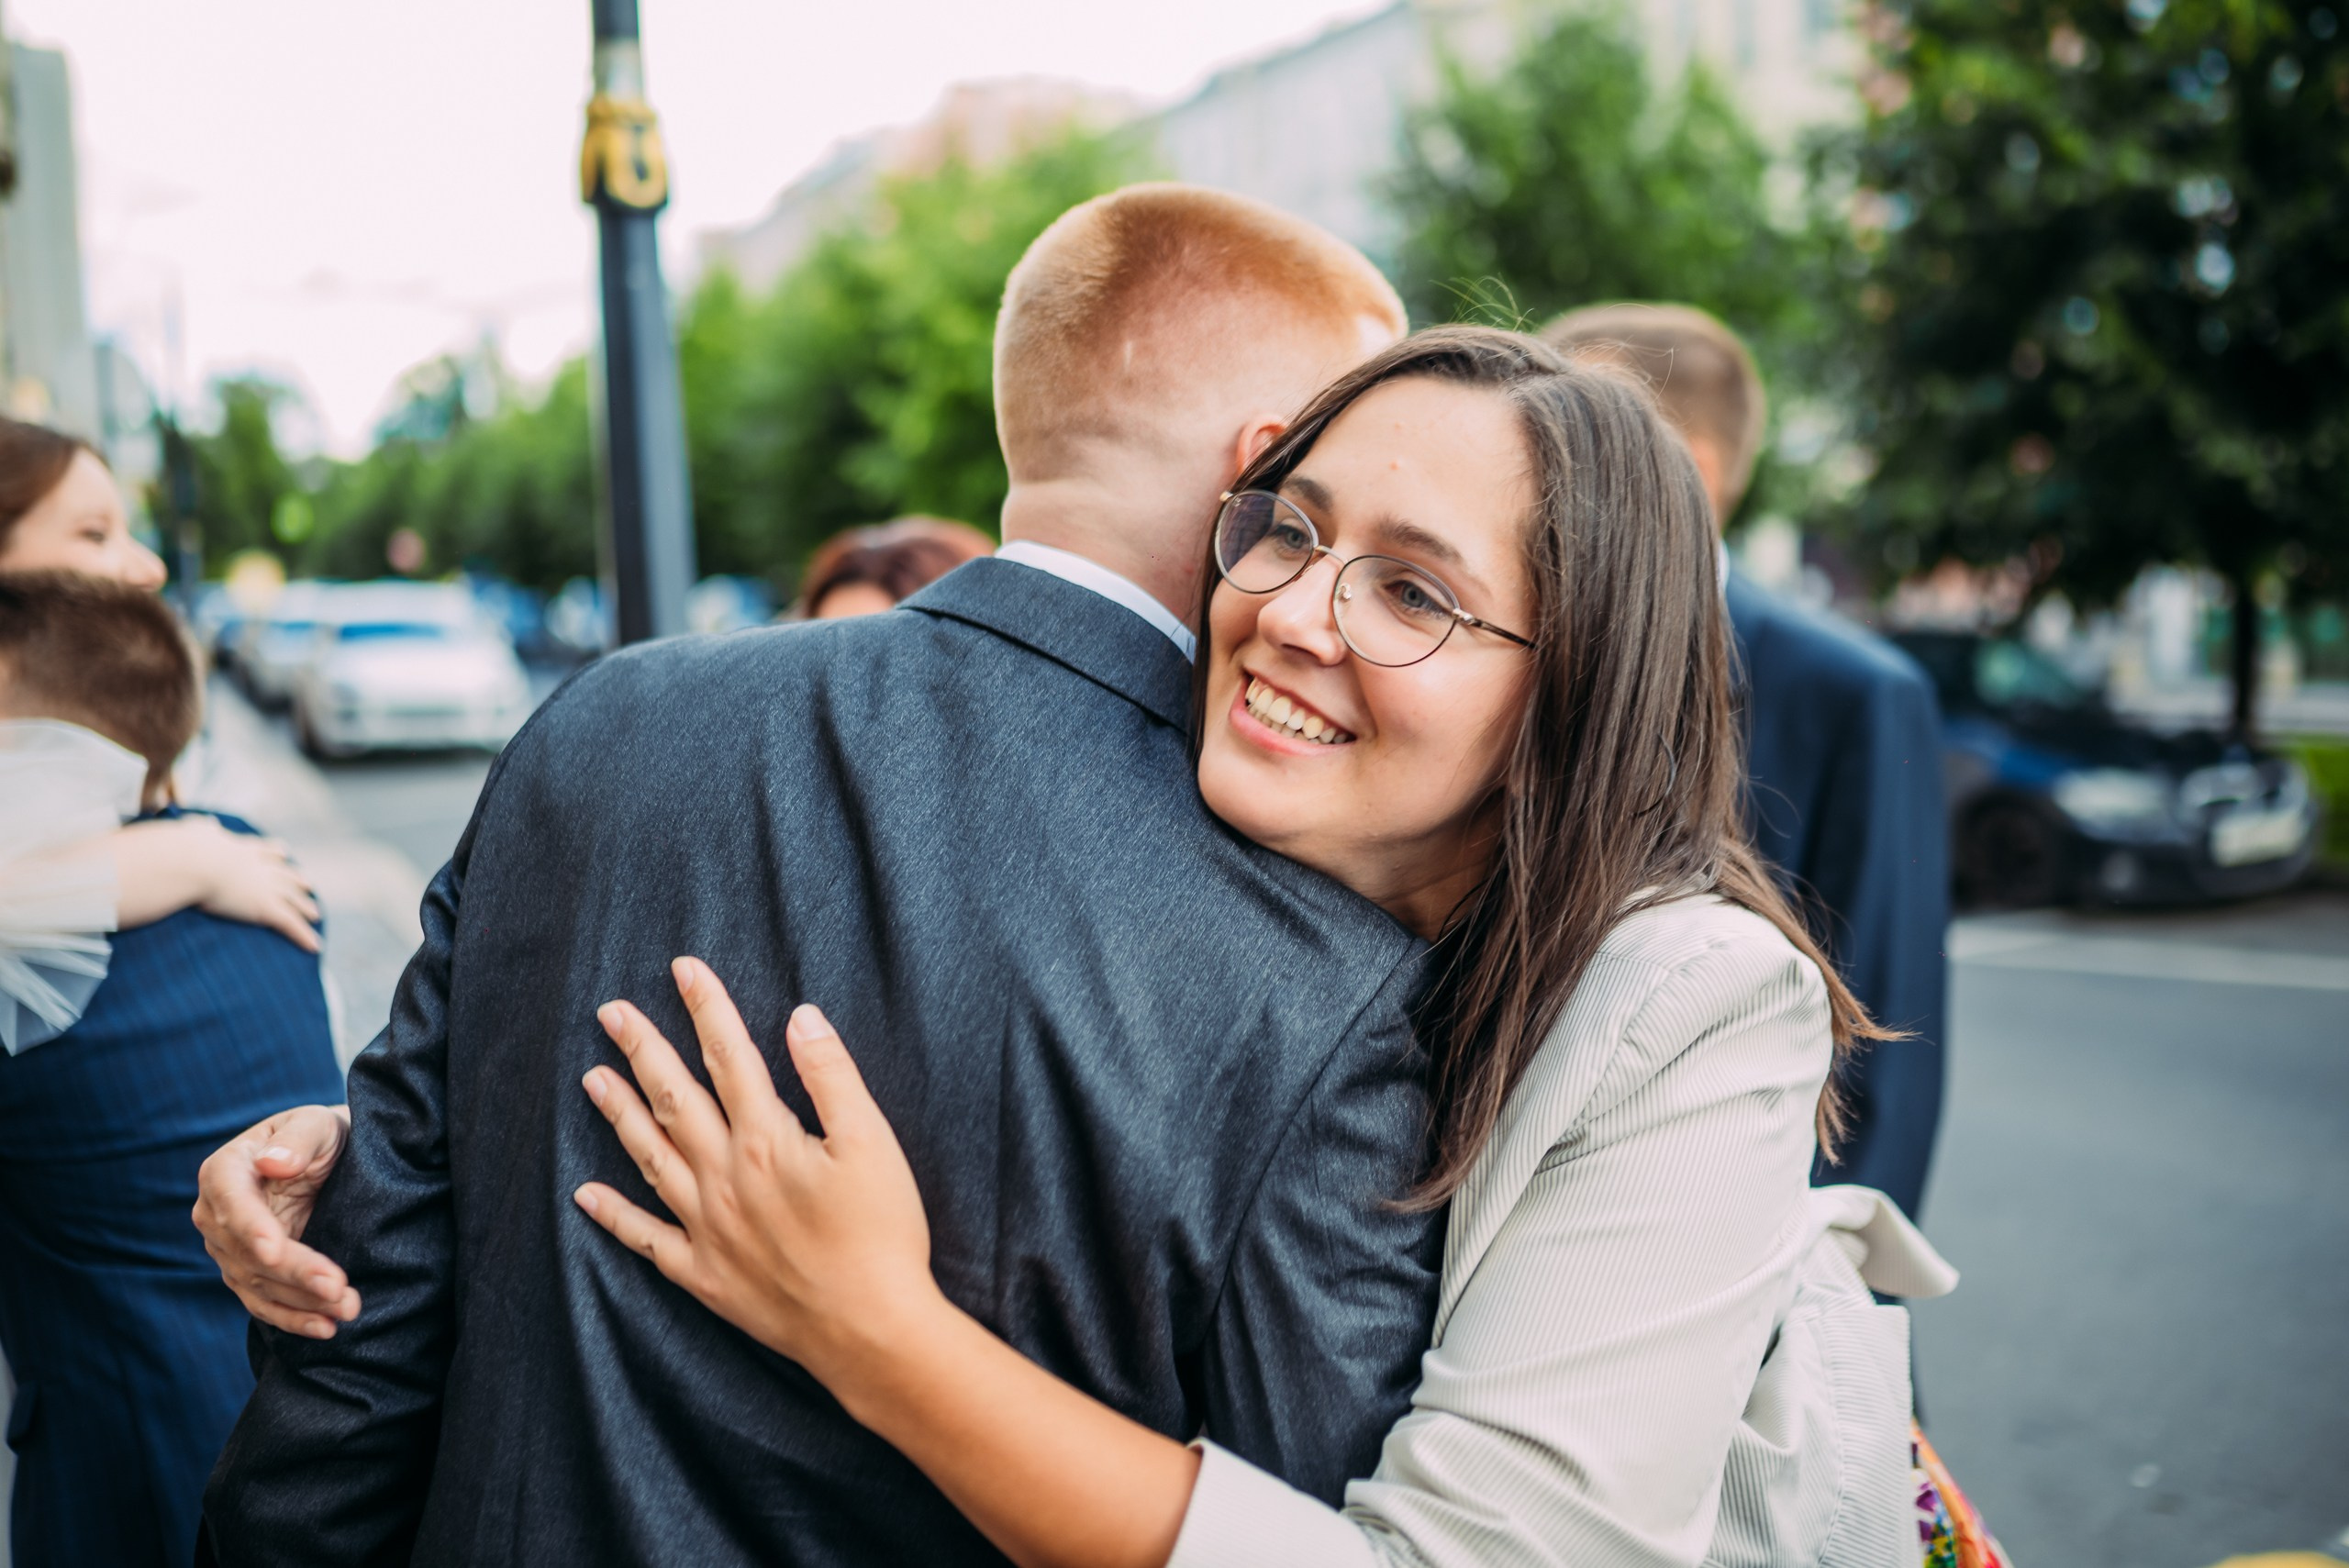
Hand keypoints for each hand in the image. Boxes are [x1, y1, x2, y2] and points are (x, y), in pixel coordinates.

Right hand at [191, 822, 322, 952]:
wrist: (194, 862)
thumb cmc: (188, 849)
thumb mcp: (196, 833)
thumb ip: (202, 828)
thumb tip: (207, 822)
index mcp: (242, 849)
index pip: (265, 850)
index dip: (276, 853)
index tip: (284, 853)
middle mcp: (260, 866)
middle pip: (285, 874)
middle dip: (298, 880)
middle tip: (309, 885)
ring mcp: (266, 886)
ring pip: (293, 899)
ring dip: (305, 907)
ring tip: (315, 914)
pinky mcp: (266, 906)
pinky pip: (290, 923)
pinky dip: (303, 935)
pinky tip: (315, 946)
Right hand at [193, 1103, 358, 1337]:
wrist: (328, 1157)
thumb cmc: (320, 1134)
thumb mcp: (315, 1124)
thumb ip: (297, 1140)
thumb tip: (273, 1162)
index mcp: (225, 1171)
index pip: (232, 1204)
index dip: (252, 1229)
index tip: (275, 1251)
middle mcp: (216, 1215)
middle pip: (249, 1252)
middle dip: (295, 1273)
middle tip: (338, 1288)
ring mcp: (230, 1250)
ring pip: (260, 1283)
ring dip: (303, 1301)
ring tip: (348, 1308)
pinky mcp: (250, 1274)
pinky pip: (265, 1302)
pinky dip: (294, 1318)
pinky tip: (325, 1328)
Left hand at [574, 958, 940, 1391]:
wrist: (870, 1329)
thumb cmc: (882, 1233)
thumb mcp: (873, 1142)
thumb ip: (832, 1075)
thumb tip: (801, 1018)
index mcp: (767, 1140)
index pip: (729, 1056)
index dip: (707, 1008)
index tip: (683, 969)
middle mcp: (724, 1177)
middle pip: (675, 1098)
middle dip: (643, 1049)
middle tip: (610, 1012)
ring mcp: (707, 1227)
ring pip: (650, 1157)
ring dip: (620, 1114)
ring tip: (593, 1079)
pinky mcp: (705, 1273)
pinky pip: (647, 1238)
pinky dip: (614, 1215)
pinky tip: (585, 1196)